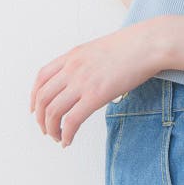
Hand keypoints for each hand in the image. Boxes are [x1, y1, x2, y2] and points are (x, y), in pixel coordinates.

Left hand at [29, 20, 165, 147]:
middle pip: (43, 98)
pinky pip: (72, 121)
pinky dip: (66, 134)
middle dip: (41, 118)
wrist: (148, 43)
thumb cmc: (132, 46)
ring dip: (51, 129)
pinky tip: (68, 141)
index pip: (41, 77)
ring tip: (58, 138)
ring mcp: (82, 82)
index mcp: (73, 56)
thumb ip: (86, 63)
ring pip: (52, 112)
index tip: (35, 110)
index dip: (34, 97)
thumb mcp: (100, 49)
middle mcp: (72, 68)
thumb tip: (86, 81)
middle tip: (47, 130)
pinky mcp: (96, 95)